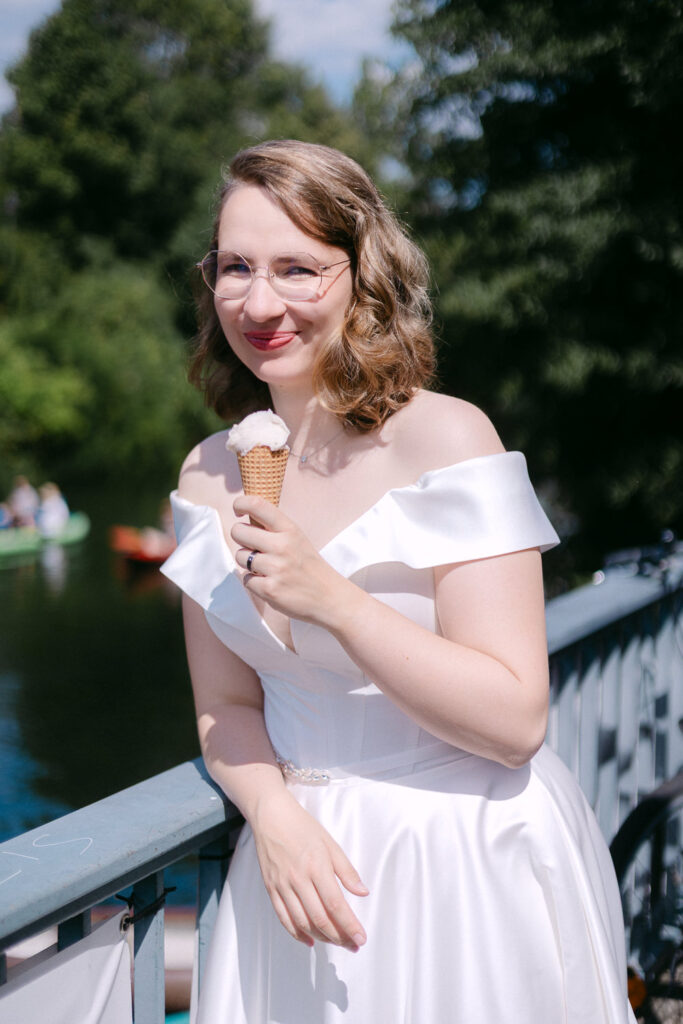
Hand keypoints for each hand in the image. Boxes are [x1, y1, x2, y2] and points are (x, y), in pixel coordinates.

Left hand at [231, 495, 355, 626]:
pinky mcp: (269, 589)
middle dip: (241, 538)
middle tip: (252, 545)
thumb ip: (274, 528)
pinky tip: (271, 583)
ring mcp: (275, 568)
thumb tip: (246, 517)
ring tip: (267, 568)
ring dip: (248, 563)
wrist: (329, 597)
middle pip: (239, 532)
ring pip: (240, 557)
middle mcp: (282, 546)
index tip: (238, 510)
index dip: (240, 503)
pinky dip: (255, 582)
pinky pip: (246, 579)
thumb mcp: (297, 539)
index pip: (257, 505)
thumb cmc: (309, 567)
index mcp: (289, 529)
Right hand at [251, 789, 368, 949]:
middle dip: (339, 937)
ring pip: (302, 922)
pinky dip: (297, 933)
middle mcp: (298, 879)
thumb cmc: (302, 827)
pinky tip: (310, 941)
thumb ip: (347, 870)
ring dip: (321, 938)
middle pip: (320, 918)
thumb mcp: (330, 843)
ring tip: (336, 943)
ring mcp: (282, 885)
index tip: (361, 938)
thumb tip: (363, 892)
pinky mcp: (271, 889)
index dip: (349, 925)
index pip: (335, 904)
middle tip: (353, 945)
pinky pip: (284, 918)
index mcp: (316, 866)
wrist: (271, 816)